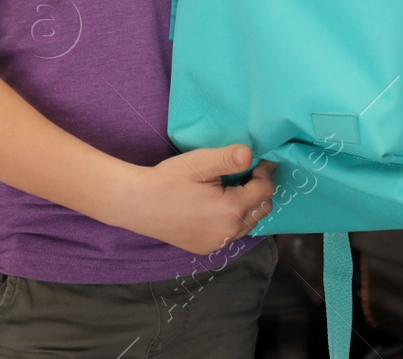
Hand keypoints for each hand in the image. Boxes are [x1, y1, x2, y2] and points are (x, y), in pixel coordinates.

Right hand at [114, 144, 276, 255]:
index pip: (265, 191)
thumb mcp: (199, 163)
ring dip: (249, 206)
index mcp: (231, 211)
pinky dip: (234, 220)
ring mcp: (217, 244)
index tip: (259, 160)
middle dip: (260, 190)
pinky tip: (220, 205)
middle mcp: (228, 233)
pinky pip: (232, 234)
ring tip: (234, 187)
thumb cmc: (168, 180)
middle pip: (262, 210)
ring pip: (248, 224)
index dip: (265, 173)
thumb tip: (251, 154)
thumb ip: (228, 159)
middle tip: (247, 172)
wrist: (138, 204)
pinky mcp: (206, 248)